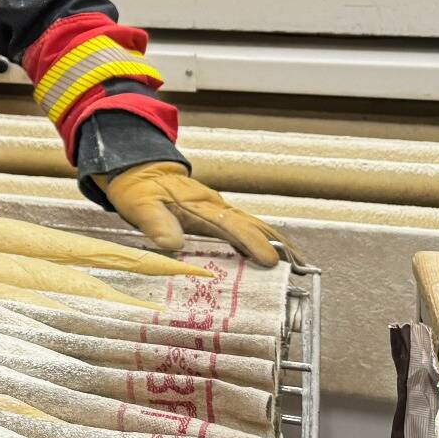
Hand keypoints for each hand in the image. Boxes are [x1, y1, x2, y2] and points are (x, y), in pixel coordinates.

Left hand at [97, 162, 294, 267]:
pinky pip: (244, 227)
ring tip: (298, 263)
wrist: (139, 171)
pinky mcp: (217, 215)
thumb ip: (155, 223)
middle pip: (252, 225)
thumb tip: (171, 244)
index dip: (251, 242)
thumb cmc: (139, 191)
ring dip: (276, 242)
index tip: (269, 259)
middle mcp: (215, 207)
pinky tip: (273, 253)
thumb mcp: (140, 206)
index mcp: (199, 206)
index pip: (231, 225)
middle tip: (300, 266)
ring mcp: (218, 210)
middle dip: (277, 245)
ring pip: (253, 225)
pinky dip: (263, 239)